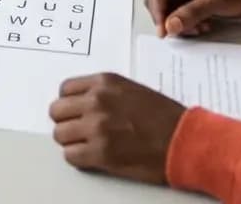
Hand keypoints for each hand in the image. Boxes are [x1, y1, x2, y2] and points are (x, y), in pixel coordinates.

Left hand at [49, 73, 183, 184]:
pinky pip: (71, 156)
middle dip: (66, 121)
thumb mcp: (130, 89)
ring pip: (60, 135)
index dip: (69, 103)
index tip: (74, 111)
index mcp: (104, 82)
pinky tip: (91, 157)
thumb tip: (82, 101)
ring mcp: (97, 127)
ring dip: (71, 141)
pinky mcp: (101, 153)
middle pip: (57, 111)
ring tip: (85, 144)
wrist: (183, 139)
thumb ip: (103, 92)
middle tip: (77, 129)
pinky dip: (78, 158)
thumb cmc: (163, 116)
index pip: (65, 89)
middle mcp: (96, 101)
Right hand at [144, 0, 240, 37]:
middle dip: (168, 18)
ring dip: (179, 23)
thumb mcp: (215, 0)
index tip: (164, 30)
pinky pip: (177, 15)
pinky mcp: (187, 0)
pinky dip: (186, 24)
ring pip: (167, 10)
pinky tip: (201, 25)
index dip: (158, 11)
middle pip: (158, 1)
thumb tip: (171, 25)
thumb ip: (191, 13)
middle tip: (180, 31)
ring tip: (197, 27)